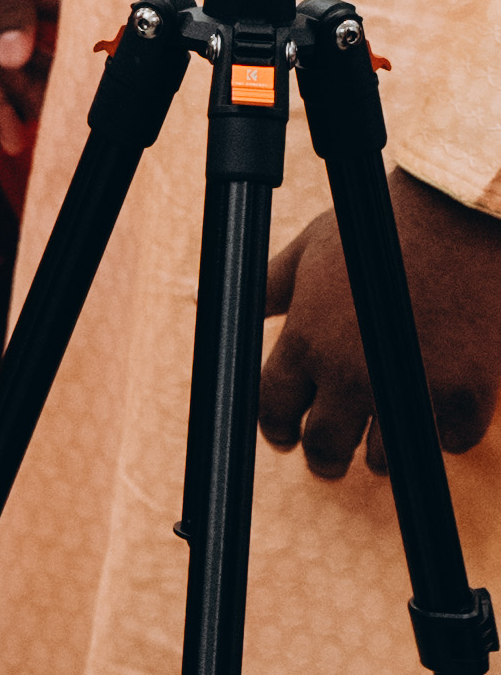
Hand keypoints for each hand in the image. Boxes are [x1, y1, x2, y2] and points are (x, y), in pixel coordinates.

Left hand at [258, 174, 500, 479]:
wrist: (459, 213)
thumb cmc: (381, 227)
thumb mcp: (310, 249)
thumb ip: (267, 288)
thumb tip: (212, 297)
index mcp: (306, 339)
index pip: (273, 408)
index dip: (277, 429)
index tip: (286, 437)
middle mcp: (349, 371)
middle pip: (323, 445)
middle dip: (323, 459)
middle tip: (330, 461)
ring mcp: (406, 386)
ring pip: (383, 457)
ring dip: (380, 455)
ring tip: (381, 448)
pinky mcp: (463, 394)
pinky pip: (447, 442)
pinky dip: (444, 435)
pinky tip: (440, 420)